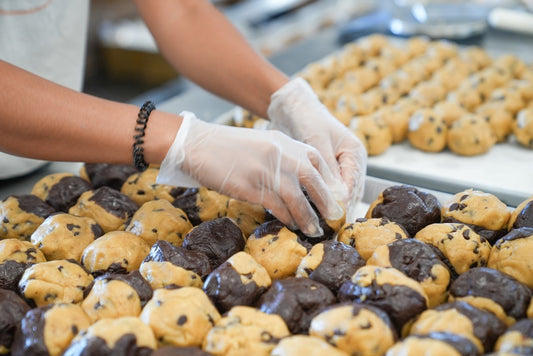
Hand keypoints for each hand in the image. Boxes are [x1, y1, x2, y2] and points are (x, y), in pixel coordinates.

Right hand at [157, 111, 344, 236]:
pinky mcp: (252, 186)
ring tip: (314, 230)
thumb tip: (299, 182)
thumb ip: (282, 158)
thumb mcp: (262, 144)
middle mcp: (280, 154)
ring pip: (297, 197)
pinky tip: (292, 225)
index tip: (335, 196)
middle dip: (326, 201)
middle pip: (313, 180)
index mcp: (284, 142)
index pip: (316, 162)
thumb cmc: (227, 147)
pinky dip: (288, 218)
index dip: (329, 182)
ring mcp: (266, 170)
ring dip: (308, 217)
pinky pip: (277, 206)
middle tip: (333, 217)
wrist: (197, 145)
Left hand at [267, 78, 367, 220]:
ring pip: (338, 196)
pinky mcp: (326, 172)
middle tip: (324, 229)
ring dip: (328, 209)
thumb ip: (327, 169)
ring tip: (317, 226)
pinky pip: (327, 191)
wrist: (294, 108)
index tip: (330, 221)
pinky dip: (319, 202)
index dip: (342, 205)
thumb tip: (337, 198)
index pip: (352, 186)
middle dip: (337, 211)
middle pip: (349, 194)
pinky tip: (309, 213)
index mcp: (355, 154)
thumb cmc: (307, 120)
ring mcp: (340, 168)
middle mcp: (351, 163)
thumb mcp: (317, 142)